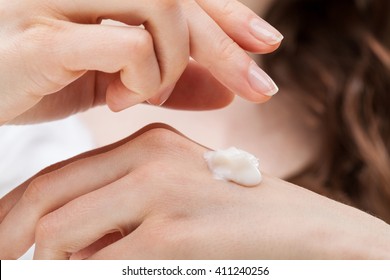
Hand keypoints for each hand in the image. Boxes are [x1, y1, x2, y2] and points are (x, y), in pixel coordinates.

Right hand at [0, 0, 281, 123]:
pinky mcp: (40, 38)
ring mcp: (59, 2)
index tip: (266, 45)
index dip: (231, 15)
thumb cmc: (45, 79)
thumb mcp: (116, 81)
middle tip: (258, 88)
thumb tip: (227, 92)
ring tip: (143, 95)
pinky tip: (117, 100)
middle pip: (182, 0)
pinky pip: (124, 45)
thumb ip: (170, 82)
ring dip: (171, 66)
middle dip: (228, 48)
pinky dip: (140, 76)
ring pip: (161, 11)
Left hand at [2, 124, 389, 258]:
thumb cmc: (237, 214)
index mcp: (148, 144)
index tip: (4, 240)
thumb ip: (122, 205)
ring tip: (56, 274)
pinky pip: (102, 267)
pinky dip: (86, 276)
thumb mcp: (178, 190)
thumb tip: (61, 243)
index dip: (15, 212)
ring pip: (62, 237)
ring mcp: (162, 195)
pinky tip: (103, 274)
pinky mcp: (175, 238)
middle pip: (48, 203)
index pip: (57, 176)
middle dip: (13, 240)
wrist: (304, 230)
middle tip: (11, 263)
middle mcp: (150, 160)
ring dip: (50, 266)